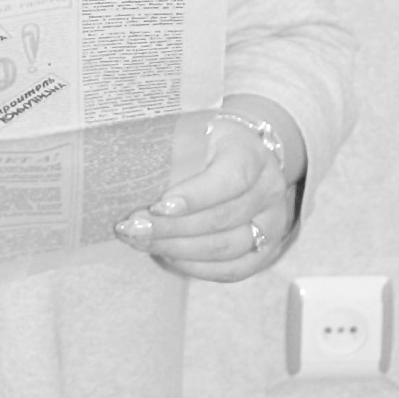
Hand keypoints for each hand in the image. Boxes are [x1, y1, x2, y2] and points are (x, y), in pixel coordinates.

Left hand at [113, 115, 295, 281]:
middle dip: (171, 227)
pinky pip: (231, 269)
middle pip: (221, 218)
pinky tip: (166, 255)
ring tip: (140, 241)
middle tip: (132, 227)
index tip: (158, 205)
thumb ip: (172, 146)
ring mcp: (271, 224)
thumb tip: (127, 163)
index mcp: (252, 154)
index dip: (194, 196)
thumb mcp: (195, 127)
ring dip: (177, 248)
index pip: (229, 179)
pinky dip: (195, 266)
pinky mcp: (265, 250)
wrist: (246, 152)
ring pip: (225, 247)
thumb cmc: (211, 140)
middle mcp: (269, 191)